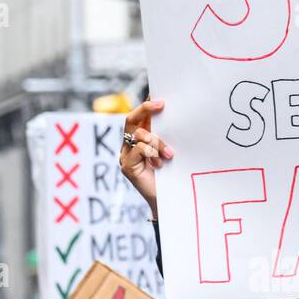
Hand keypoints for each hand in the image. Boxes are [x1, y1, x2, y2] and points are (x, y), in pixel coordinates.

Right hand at [119, 99, 172, 217]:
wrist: (169, 201)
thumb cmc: (171, 175)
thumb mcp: (169, 151)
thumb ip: (166, 136)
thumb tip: (172, 113)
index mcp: (140, 140)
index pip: (139, 117)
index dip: (147, 105)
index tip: (161, 98)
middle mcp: (130, 146)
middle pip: (131, 120)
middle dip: (145, 109)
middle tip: (161, 105)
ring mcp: (126, 156)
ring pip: (138, 135)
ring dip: (157, 141)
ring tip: (169, 154)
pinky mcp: (127, 167)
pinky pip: (138, 149)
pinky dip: (152, 153)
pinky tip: (160, 164)